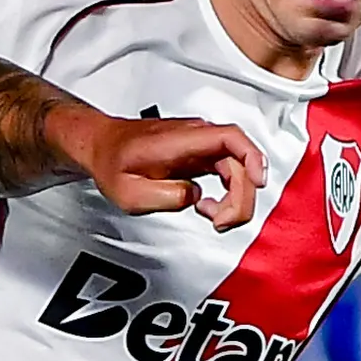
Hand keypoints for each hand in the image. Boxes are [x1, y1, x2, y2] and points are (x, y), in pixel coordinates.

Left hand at [61, 108, 262, 228]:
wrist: (102, 146)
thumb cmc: (112, 162)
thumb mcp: (130, 192)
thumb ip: (166, 196)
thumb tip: (195, 196)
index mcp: (181, 140)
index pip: (230, 137)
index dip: (251, 157)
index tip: (258, 181)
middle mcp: (196, 137)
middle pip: (239, 163)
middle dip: (240, 198)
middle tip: (223, 222)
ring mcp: (200, 146)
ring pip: (236, 170)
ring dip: (234, 199)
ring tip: (213, 217)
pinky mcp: (200, 156)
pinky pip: (226, 173)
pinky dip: (225, 195)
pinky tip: (208, 207)